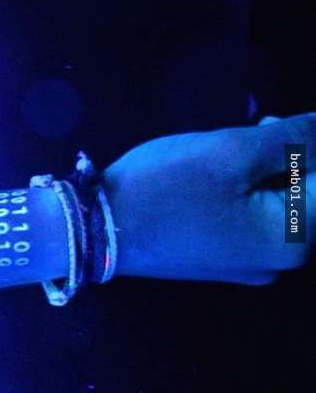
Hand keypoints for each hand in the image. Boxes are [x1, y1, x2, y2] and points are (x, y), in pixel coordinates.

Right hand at [103, 112, 314, 284]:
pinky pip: (255, 218)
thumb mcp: (230, 152)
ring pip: (280, 203)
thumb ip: (295, 138)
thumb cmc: (164, 188)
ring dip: (266, 170)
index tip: (271, 130)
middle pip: (307, 193)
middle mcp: (282, 260)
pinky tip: (217, 177)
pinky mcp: (224, 260)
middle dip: (289, 155)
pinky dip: (247, 191)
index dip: (311, 145)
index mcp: (295, 237)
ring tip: (230, 149)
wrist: (98, 230)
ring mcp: (251, 264)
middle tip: (256, 128)